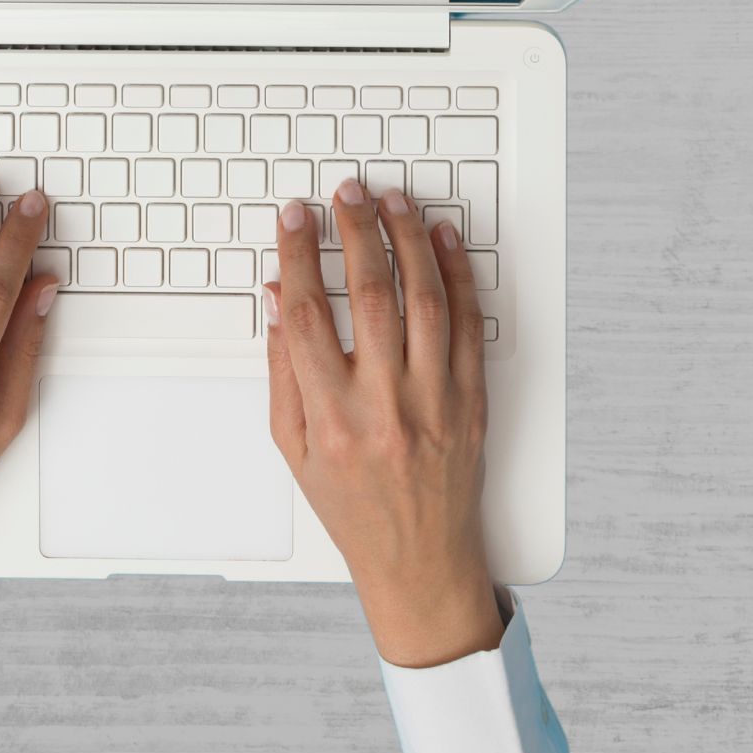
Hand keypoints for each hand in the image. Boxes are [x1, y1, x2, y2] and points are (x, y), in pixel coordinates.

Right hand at [264, 178, 503, 668]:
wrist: (420, 559)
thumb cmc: (352, 506)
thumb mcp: (294, 448)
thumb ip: (283, 371)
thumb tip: (281, 299)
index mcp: (332, 419)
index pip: (308, 317)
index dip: (297, 256)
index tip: (293, 218)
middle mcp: (384, 407)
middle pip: (369, 296)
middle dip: (354, 232)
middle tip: (346, 193)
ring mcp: (435, 401)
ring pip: (423, 300)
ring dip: (407, 241)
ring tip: (393, 203)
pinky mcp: (471, 400)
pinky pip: (467, 324)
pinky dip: (457, 275)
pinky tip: (443, 240)